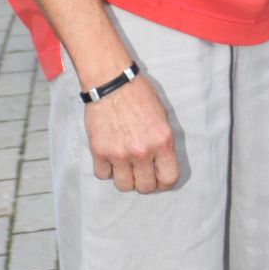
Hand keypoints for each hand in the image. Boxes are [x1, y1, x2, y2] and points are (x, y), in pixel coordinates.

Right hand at [84, 72, 179, 192]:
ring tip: (124, 165)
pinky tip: (109, 157)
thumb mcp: (162, 116)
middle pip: (145, 187)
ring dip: (125, 178)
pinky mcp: (99, 151)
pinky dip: (106, 169)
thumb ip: (162, 142)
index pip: (169, 179)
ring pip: (124, 186)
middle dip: (144, 182)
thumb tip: (161, 164)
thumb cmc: (138, 94)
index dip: (164, 182)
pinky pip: (103, 175)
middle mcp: (142, 151)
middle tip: (140, 172)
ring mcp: (119, 153)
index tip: (159, 178)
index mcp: (162, 141)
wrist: (111, 81)